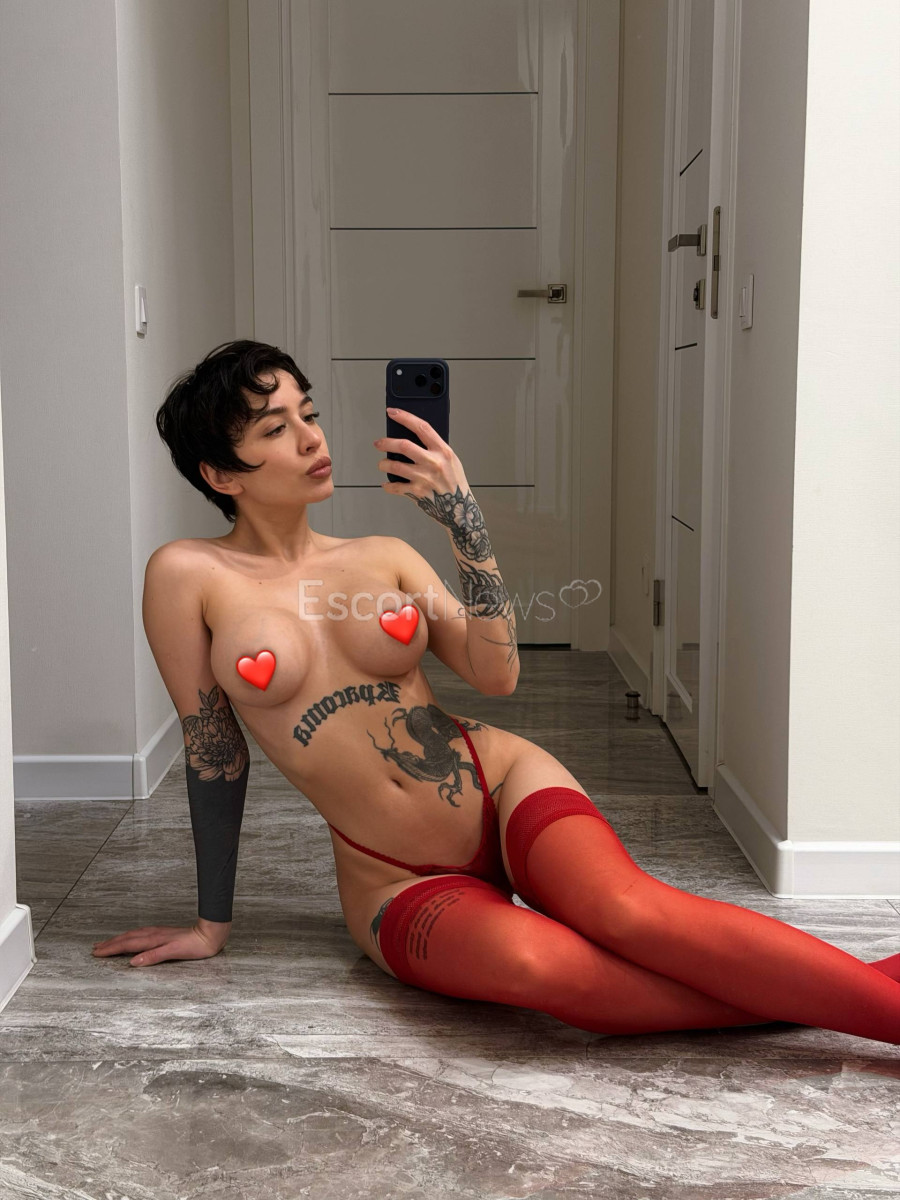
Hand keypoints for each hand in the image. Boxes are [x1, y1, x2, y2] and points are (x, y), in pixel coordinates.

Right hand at [91, 921, 227, 967]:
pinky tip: (130, 939)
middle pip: (127, 939)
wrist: (209, 935)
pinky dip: (130, 937)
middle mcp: (153, 935)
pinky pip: (140, 934)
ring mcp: (158, 933)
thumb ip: (153, 956)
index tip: (97, 953)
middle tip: (95, 949)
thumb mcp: (174, 952)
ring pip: (133, 935)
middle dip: (110, 944)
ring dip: (118, 939)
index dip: (111, 949)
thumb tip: (133, 962)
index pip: (127, 945)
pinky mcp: (163, 934)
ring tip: (106, 943)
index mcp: (153, 940)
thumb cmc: (194, 946)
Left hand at [374, 408, 469, 511]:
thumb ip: (436, 449)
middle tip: (378, 443)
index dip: (405, 417)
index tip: (393, 413)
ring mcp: (424, 478)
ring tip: (382, 464)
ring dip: (384, 464)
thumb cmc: (455, 483)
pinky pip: (395, 487)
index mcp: (443, 451)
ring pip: (395, 465)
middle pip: (404, 445)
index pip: (422, 427)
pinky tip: (387, 483)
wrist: (460, 509)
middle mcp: (433, 463)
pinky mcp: (417, 492)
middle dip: (386, 442)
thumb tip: (415, 438)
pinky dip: (388, 485)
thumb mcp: (451, 460)